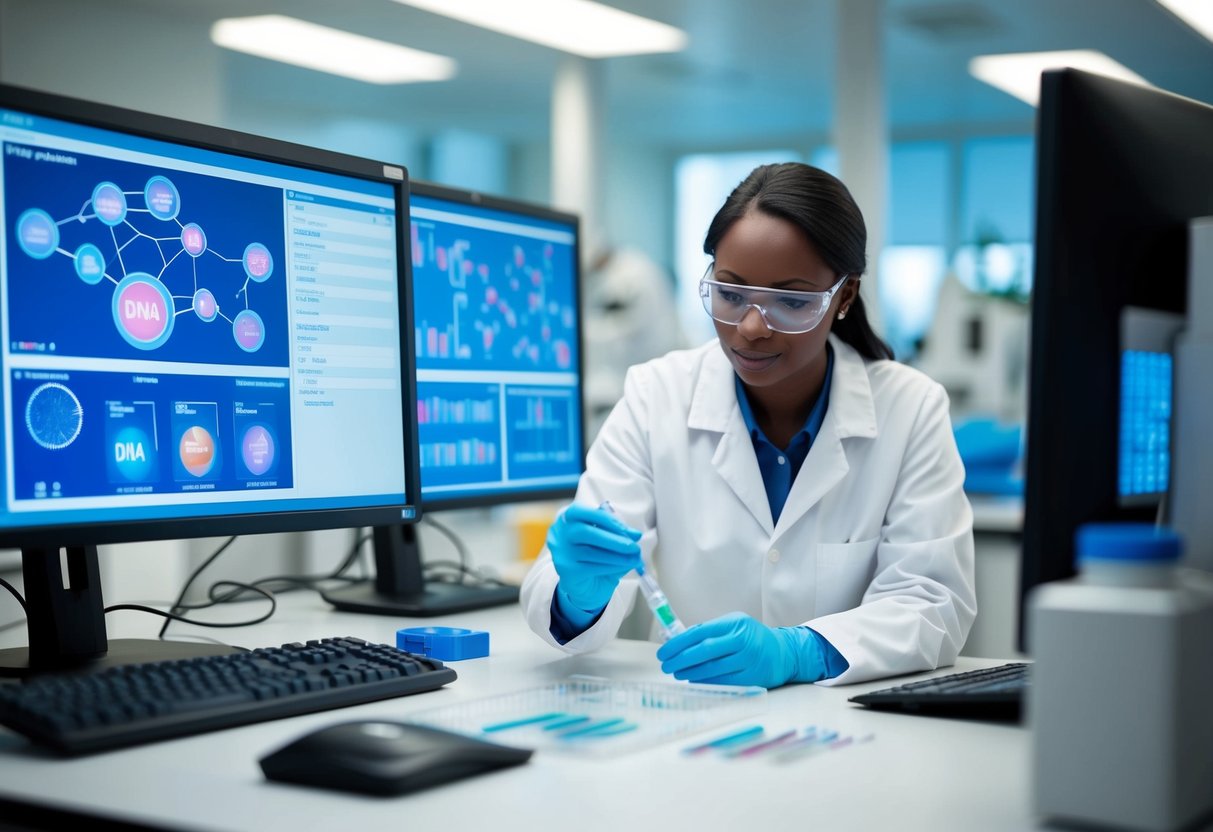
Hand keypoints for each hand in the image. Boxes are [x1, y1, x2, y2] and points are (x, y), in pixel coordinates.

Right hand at [548, 502, 641, 614]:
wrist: (584, 585)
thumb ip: (617, 534)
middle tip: (634, 547)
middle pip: (585, 532)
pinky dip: (611, 566)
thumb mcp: (607, 540)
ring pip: (590, 551)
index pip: (584, 512)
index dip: (609, 520)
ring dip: (616, 555)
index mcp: (568, 517)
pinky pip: (591, 567)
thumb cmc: (596, 556)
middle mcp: (559, 532)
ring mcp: (561, 552)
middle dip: (613, 539)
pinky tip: (623, 566)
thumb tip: (635, 534)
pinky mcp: (566, 570)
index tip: (630, 531)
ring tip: (634, 559)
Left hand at [656, 612, 824, 688]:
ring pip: (712, 668)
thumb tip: (678, 640)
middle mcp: (743, 640)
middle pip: (704, 651)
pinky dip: (705, 681)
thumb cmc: (752, 638)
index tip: (664, 651)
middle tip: (666, 665)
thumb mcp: (734, 625)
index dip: (678, 643)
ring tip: (677, 673)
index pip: (699, 632)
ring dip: (690, 673)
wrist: (784, 652)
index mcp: (734, 623)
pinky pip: (723, 681)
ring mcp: (749, 660)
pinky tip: (693, 680)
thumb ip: (710, 631)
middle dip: (680, 659)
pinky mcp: (753, 677)